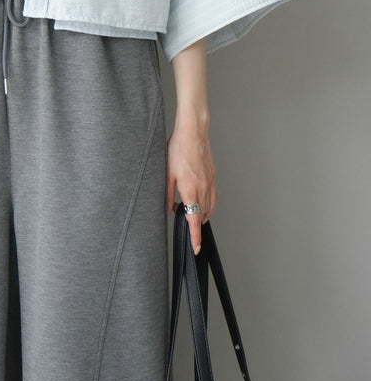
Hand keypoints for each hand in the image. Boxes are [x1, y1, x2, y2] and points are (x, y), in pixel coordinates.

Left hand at [167, 122, 216, 254]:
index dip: (195, 236)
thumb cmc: (178, 149)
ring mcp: (210, 182)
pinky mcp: (213, 175)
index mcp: (190, 190)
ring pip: (209, 207)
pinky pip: (213, 196)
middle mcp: (203, 188)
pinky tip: (201, 201)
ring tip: (192, 216)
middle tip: (187, 227)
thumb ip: (167, 193)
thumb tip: (168, 208)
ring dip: (202, 215)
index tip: (196, 248)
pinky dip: (208, 204)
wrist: (193, 132)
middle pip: (202, 215)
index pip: (194, 220)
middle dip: (196, 225)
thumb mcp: (167, 173)